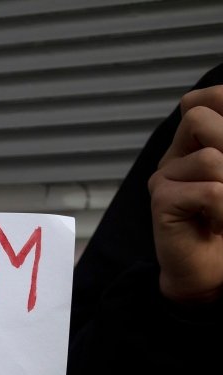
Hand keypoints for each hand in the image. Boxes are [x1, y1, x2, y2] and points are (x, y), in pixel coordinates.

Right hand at [148, 85, 222, 301]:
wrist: (209, 271)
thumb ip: (222, 146)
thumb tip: (218, 151)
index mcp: (196, 142)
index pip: (204, 99)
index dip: (221, 102)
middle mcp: (176, 155)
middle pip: (200, 117)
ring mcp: (164, 176)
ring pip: (210, 158)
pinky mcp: (161, 200)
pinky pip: (209, 191)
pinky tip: (219, 224)